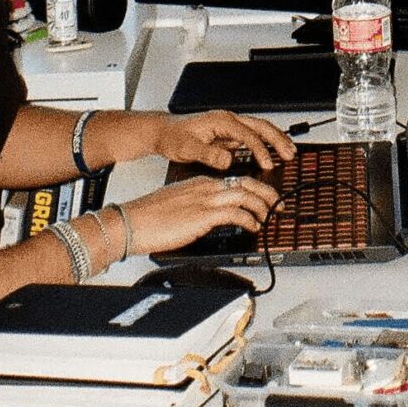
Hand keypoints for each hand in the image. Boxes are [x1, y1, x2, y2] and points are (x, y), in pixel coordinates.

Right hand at [120, 173, 279, 254]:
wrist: (130, 222)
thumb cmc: (148, 217)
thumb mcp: (178, 205)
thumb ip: (196, 207)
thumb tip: (210, 219)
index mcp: (199, 183)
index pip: (235, 179)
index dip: (254, 188)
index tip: (264, 198)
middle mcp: (205, 187)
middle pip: (246, 182)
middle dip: (267, 193)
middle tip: (277, 204)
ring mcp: (204, 200)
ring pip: (245, 194)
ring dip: (262, 206)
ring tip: (270, 216)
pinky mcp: (202, 215)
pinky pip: (235, 213)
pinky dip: (249, 219)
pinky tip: (253, 227)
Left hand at [152, 109, 295, 171]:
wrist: (163, 132)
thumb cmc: (173, 137)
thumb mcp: (187, 148)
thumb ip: (208, 154)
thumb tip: (228, 160)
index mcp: (221, 121)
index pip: (247, 135)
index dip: (260, 150)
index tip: (268, 164)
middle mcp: (228, 121)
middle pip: (260, 126)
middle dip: (277, 139)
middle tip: (290, 154)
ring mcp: (229, 127)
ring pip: (259, 130)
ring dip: (275, 139)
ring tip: (288, 151)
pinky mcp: (228, 134)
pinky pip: (252, 137)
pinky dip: (265, 143)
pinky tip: (271, 152)